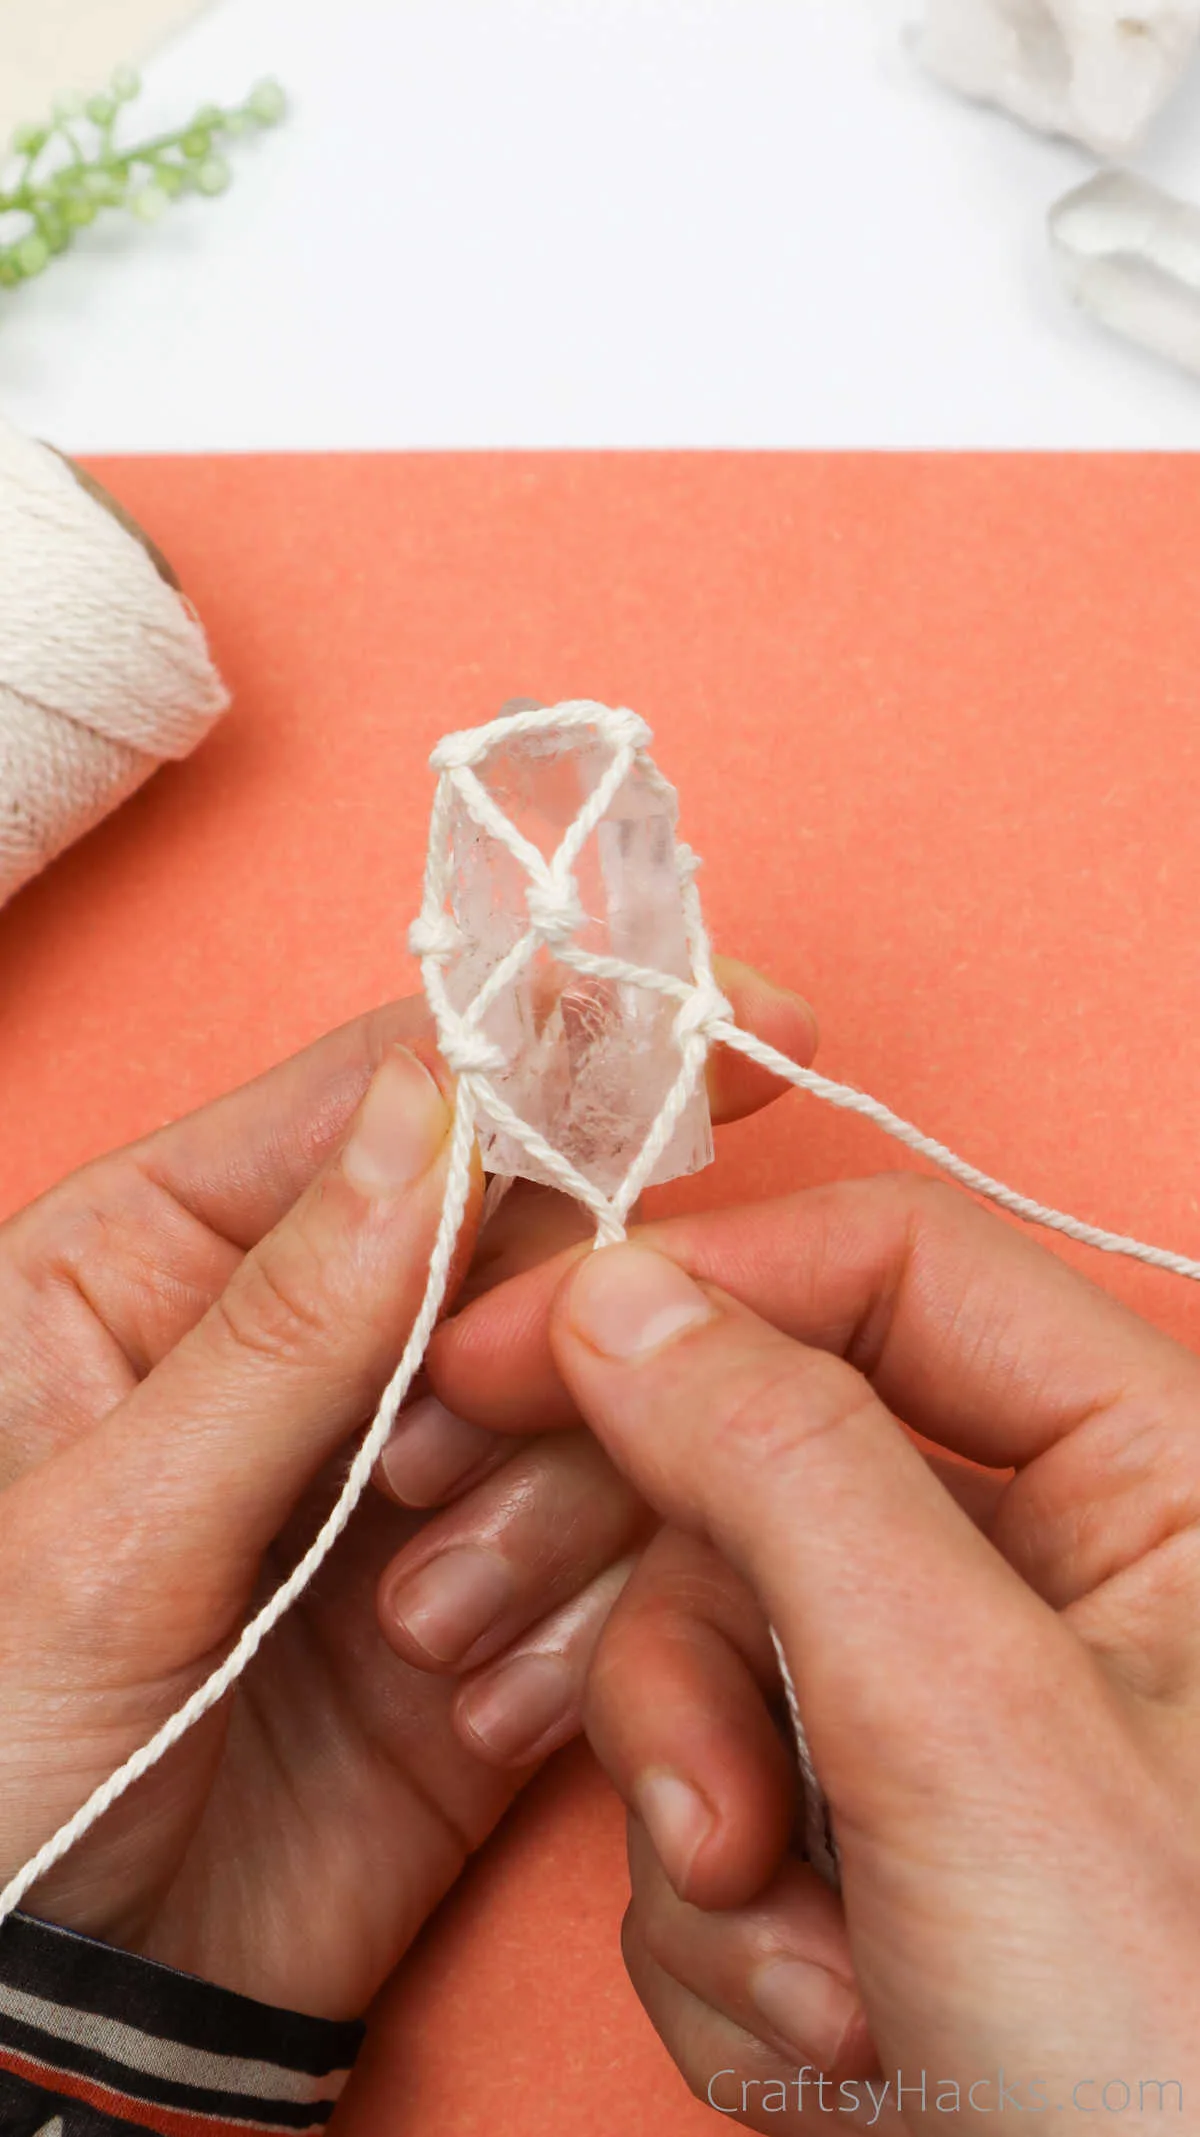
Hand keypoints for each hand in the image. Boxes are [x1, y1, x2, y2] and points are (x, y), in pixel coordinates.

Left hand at [0, 963, 811, 2020]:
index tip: (724, 1022)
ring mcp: (417, 1458)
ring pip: (602, 1380)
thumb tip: (432, 1104)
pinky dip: (592, 1617)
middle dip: (558, 1321)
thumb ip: (289, 1320)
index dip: (549, 1044)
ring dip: (552, 1506)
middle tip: (479, 1444)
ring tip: (422, 1633)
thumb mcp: (109, 1530)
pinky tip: (479, 1707)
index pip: (383, 1091)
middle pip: (526, 1223)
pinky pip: (629, 1539)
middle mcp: (309, 1332)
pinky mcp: (505, 1588)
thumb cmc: (1, 1753)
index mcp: (164, 1253)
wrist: (66, 2016)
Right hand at [432, 1179, 1199, 2128]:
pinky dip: (738, 1934)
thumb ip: (781, 1462)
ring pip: (723, 1658)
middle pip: (767, 1478)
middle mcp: (1069, 1568)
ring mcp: (974, 1714)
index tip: (484, 1361)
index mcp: (1156, 1468)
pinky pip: (733, 1802)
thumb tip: (618, 1295)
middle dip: (671, 1650)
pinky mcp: (904, 1842)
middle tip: (543, 1718)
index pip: (885, 1264)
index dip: (681, 1291)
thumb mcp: (957, 1721)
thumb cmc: (1170, 2053)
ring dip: (705, 1830)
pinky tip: (825, 2045)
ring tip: (798, 1977)